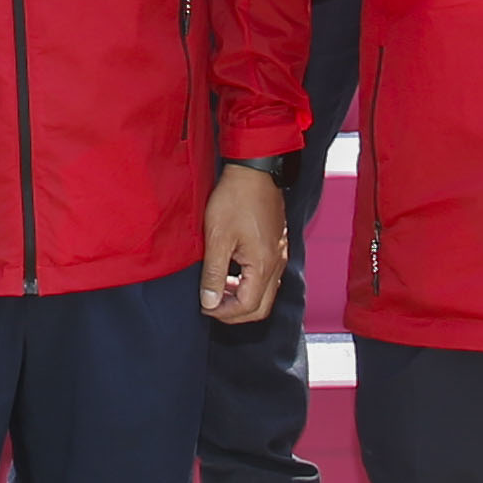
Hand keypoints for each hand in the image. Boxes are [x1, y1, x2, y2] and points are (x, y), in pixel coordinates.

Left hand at [201, 162, 287, 322]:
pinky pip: (267, 278)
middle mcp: (277, 265)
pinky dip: (249, 284)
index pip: (248, 307)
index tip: (203, 306)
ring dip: (242, 298)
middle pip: (261, 307)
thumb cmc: (235, 200)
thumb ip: (214, 274)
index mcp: (264, 265)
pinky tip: (231, 273)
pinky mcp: (276, 247)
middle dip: (235, 312)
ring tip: (218, 288)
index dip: (223, 312)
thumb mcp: (217, 238)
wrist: (254, 170)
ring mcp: (279, 256)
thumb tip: (209, 303)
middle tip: (211, 304)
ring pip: (265, 293)